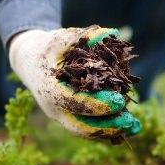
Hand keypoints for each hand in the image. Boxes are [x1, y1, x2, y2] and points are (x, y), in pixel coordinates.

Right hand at [9, 25, 140, 139]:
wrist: (29, 61)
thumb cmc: (46, 48)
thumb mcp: (61, 38)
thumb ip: (84, 36)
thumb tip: (112, 33)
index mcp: (50, 89)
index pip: (74, 102)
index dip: (98, 104)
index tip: (120, 100)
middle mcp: (54, 108)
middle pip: (80, 126)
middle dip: (107, 126)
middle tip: (130, 122)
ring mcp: (61, 116)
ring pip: (85, 131)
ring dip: (111, 131)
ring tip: (135, 127)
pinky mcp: (69, 117)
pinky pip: (88, 127)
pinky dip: (107, 129)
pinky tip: (127, 127)